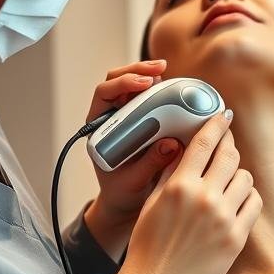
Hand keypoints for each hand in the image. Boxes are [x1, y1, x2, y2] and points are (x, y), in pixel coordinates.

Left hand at [83, 60, 182, 250]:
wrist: (125, 203)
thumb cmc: (122, 194)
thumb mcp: (134, 183)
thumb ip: (150, 164)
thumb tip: (172, 144)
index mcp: (100, 130)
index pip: (104, 94)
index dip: (123, 84)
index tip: (144, 84)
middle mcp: (111, 119)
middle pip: (118, 81)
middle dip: (137, 70)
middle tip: (160, 69)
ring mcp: (126, 117)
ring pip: (133, 85)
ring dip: (148, 74)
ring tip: (166, 72)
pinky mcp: (143, 121)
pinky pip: (149, 98)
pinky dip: (161, 90)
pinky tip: (174, 87)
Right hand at [103, 109, 261, 273]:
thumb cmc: (148, 244)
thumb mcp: (153, 201)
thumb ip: (172, 173)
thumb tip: (186, 147)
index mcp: (180, 185)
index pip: (204, 142)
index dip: (216, 123)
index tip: (223, 114)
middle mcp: (204, 197)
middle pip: (229, 155)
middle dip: (229, 144)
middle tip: (227, 142)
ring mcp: (223, 218)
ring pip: (245, 177)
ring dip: (237, 174)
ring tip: (227, 179)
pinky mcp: (237, 237)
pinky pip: (253, 202)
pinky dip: (247, 197)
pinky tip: (237, 199)